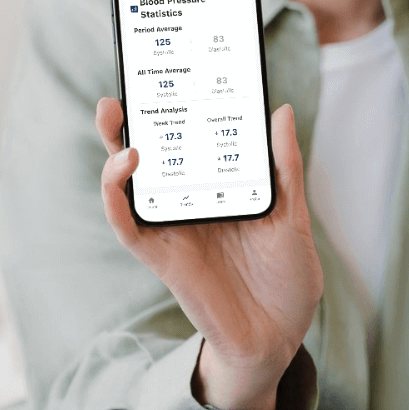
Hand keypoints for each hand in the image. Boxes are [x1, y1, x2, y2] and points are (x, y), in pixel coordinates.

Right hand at [96, 98, 322, 409]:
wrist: (281, 336)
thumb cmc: (287, 277)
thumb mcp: (293, 214)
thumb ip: (284, 166)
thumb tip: (280, 110)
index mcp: (220, 189)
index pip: (189, 144)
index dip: (173, 113)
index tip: (168, 73)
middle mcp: (191, 205)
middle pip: (151, 159)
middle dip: (130, 124)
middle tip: (124, 89)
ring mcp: (174, 230)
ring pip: (130, 186)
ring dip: (115, 151)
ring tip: (118, 117)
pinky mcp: (164, 257)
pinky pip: (130, 226)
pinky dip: (119, 198)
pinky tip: (126, 168)